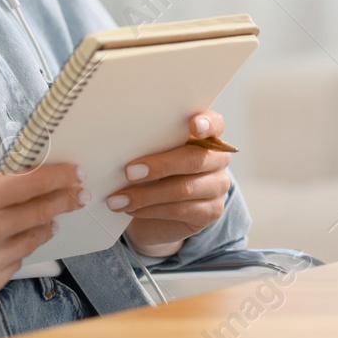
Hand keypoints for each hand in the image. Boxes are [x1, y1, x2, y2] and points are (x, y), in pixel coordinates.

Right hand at [0, 162, 86, 304]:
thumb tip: (25, 178)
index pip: (33, 184)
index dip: (60, 177)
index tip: (75, 173)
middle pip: (42, 212)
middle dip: (65, 201)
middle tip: (78, 195)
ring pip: (35, 240)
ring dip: (46, 227)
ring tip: (50, 219)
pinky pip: (17, 263)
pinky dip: (18, 251)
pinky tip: (9, 243)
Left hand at [111, 111, 231, 257]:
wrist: (158, 214)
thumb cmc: (154, 173)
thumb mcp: (153, 154)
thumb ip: (150, 145)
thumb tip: (124, 144)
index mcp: (207, 136)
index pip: (215, 124)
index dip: (207, 123)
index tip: (193, 125)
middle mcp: (217, 159)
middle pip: (194, 159)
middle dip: (160, 166)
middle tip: (130, 172)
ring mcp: (218, 186)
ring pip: (183, 189)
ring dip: (146, 195)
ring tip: (119, 199)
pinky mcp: (211, 211)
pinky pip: (179, 210)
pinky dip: (150, 210)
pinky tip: (132, 209)